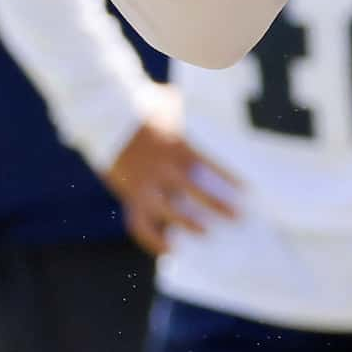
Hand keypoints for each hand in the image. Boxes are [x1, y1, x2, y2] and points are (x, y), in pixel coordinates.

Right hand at [99, 93, 241, 255]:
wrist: (104, 113)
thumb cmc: (143, 104)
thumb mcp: (171, 101)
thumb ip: (192, 112)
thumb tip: (216, 110)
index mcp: (176, 144)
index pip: (209, 164)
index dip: (229, 178)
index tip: (247, 190)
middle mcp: (162, 166)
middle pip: (194, 191)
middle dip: (217, 206)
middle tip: (237, 218)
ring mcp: (145, 183)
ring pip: (169, 211)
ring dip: (190, 226)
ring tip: (208, 235)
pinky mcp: (129, 195)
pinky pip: (140, 225)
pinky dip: (154, 241)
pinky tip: (171, 250)